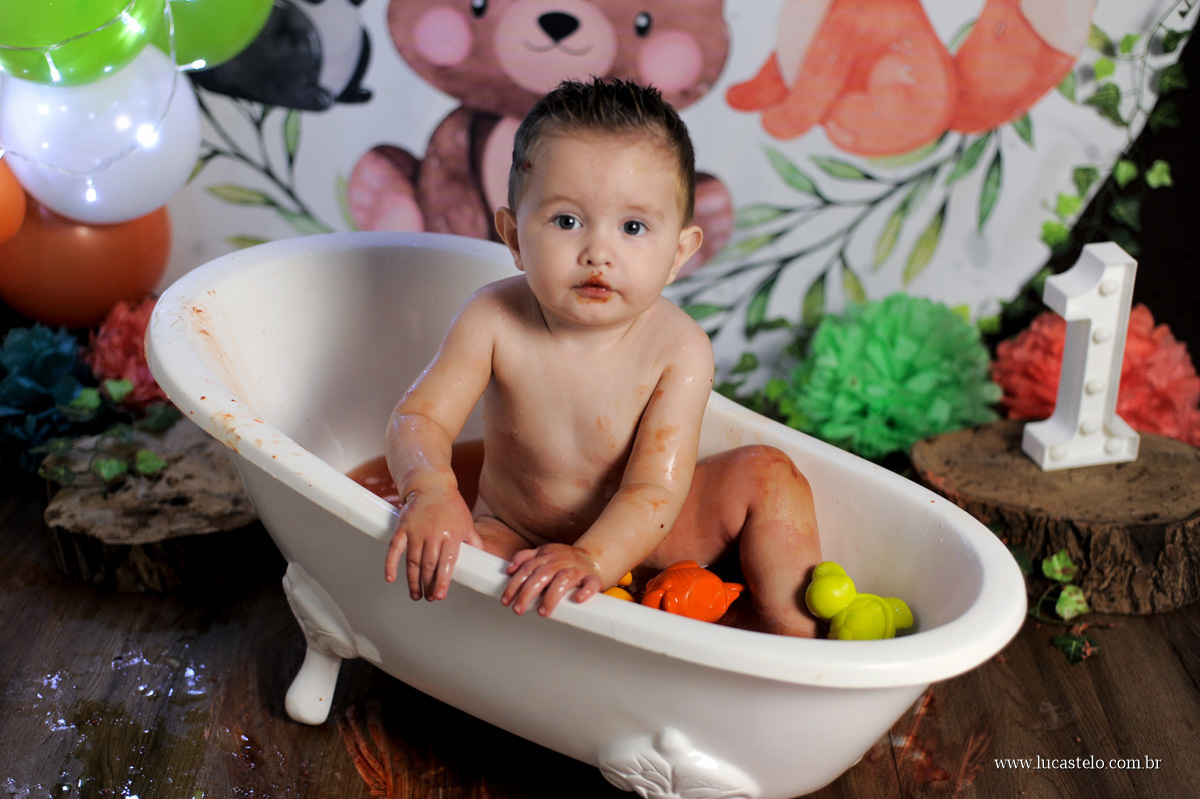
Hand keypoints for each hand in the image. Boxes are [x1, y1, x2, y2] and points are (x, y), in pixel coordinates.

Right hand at [384, 485, 481, 600]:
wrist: (431, 485)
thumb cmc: (451, 505)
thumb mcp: (467, 523)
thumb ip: (474, 542)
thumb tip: (483, 559)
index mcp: (451, 534)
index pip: (446, 563)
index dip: (442, 581)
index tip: (440, 596)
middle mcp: (432, 534)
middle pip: (429, 565)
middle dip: (429, 585)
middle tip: (430, 598)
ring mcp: (415, 531)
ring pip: (412, 561)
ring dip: (413, 581)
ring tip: (416, 595)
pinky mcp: (402, 528)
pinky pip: (394, 549)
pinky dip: (390, 564)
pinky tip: (391, 578)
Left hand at [501, 544, 602, 616]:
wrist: (591, 556)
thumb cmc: (563, 559)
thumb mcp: (543, 553)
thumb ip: (524, 558)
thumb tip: (509, 570)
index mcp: (546, 556)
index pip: (527, 569)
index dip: (515, 585)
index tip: (506, 600)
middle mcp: (560, 561)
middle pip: (542, 575)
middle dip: (527, 593)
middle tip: (518, 609)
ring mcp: (577, 569)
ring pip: (564, 579)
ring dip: (552, 596)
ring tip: (542, 612)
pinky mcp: (592, 578)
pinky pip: (590, 584)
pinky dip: (585, 591)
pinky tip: (578, 600)